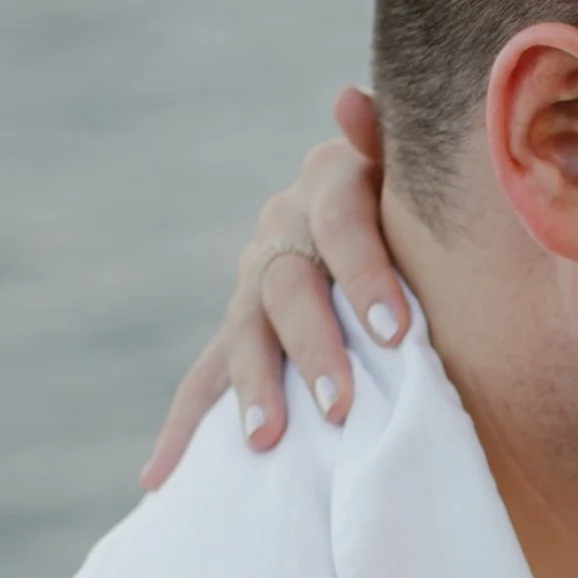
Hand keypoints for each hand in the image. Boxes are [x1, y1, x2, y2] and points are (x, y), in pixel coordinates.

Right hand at [139, 88, 413, 489]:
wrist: (395, 210)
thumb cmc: (419, 192)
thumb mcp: (412, 165)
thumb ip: (388, 139)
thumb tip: (347, 97)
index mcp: (328, 187)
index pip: (343, 229)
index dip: (366, 277)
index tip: (397, 331)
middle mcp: (283, 231)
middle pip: (288, 291)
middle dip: (313, 351)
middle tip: (341, 405)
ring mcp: (255, 284)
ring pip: (243, 338)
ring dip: (251, 390)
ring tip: (265, 441)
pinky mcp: (241, 332)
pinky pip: (204, 382)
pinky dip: (182, 431)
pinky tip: (157, 480)